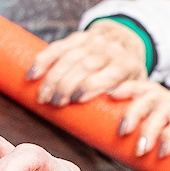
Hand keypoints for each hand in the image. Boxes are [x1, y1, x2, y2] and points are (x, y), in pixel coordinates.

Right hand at [30, 23, 147, 104]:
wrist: (125, 38)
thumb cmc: (128, 73)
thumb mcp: (137, 85)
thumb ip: (128, 103)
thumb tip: (121, 133)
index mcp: (126, 64)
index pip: (109, 75)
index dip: (91, 86)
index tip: (76, 100)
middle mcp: (110, 50)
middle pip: (85, 66)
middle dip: (67, 85)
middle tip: (55, 103)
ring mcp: (92, 42)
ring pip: (69, 58)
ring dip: (53, 78)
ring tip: (43, 97)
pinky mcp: (76, 37)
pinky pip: (57, 47)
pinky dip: (42, 61)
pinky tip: (32, 75)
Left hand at [116, 84, 169, 163]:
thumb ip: (159, 166)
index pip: (143, 89)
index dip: (122, 90)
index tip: (103, 98)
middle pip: (149, 95)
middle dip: (131, 111)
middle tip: (121, 133)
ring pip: (164, 108)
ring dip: (149, 128)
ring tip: (142, 150)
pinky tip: (164, 152)